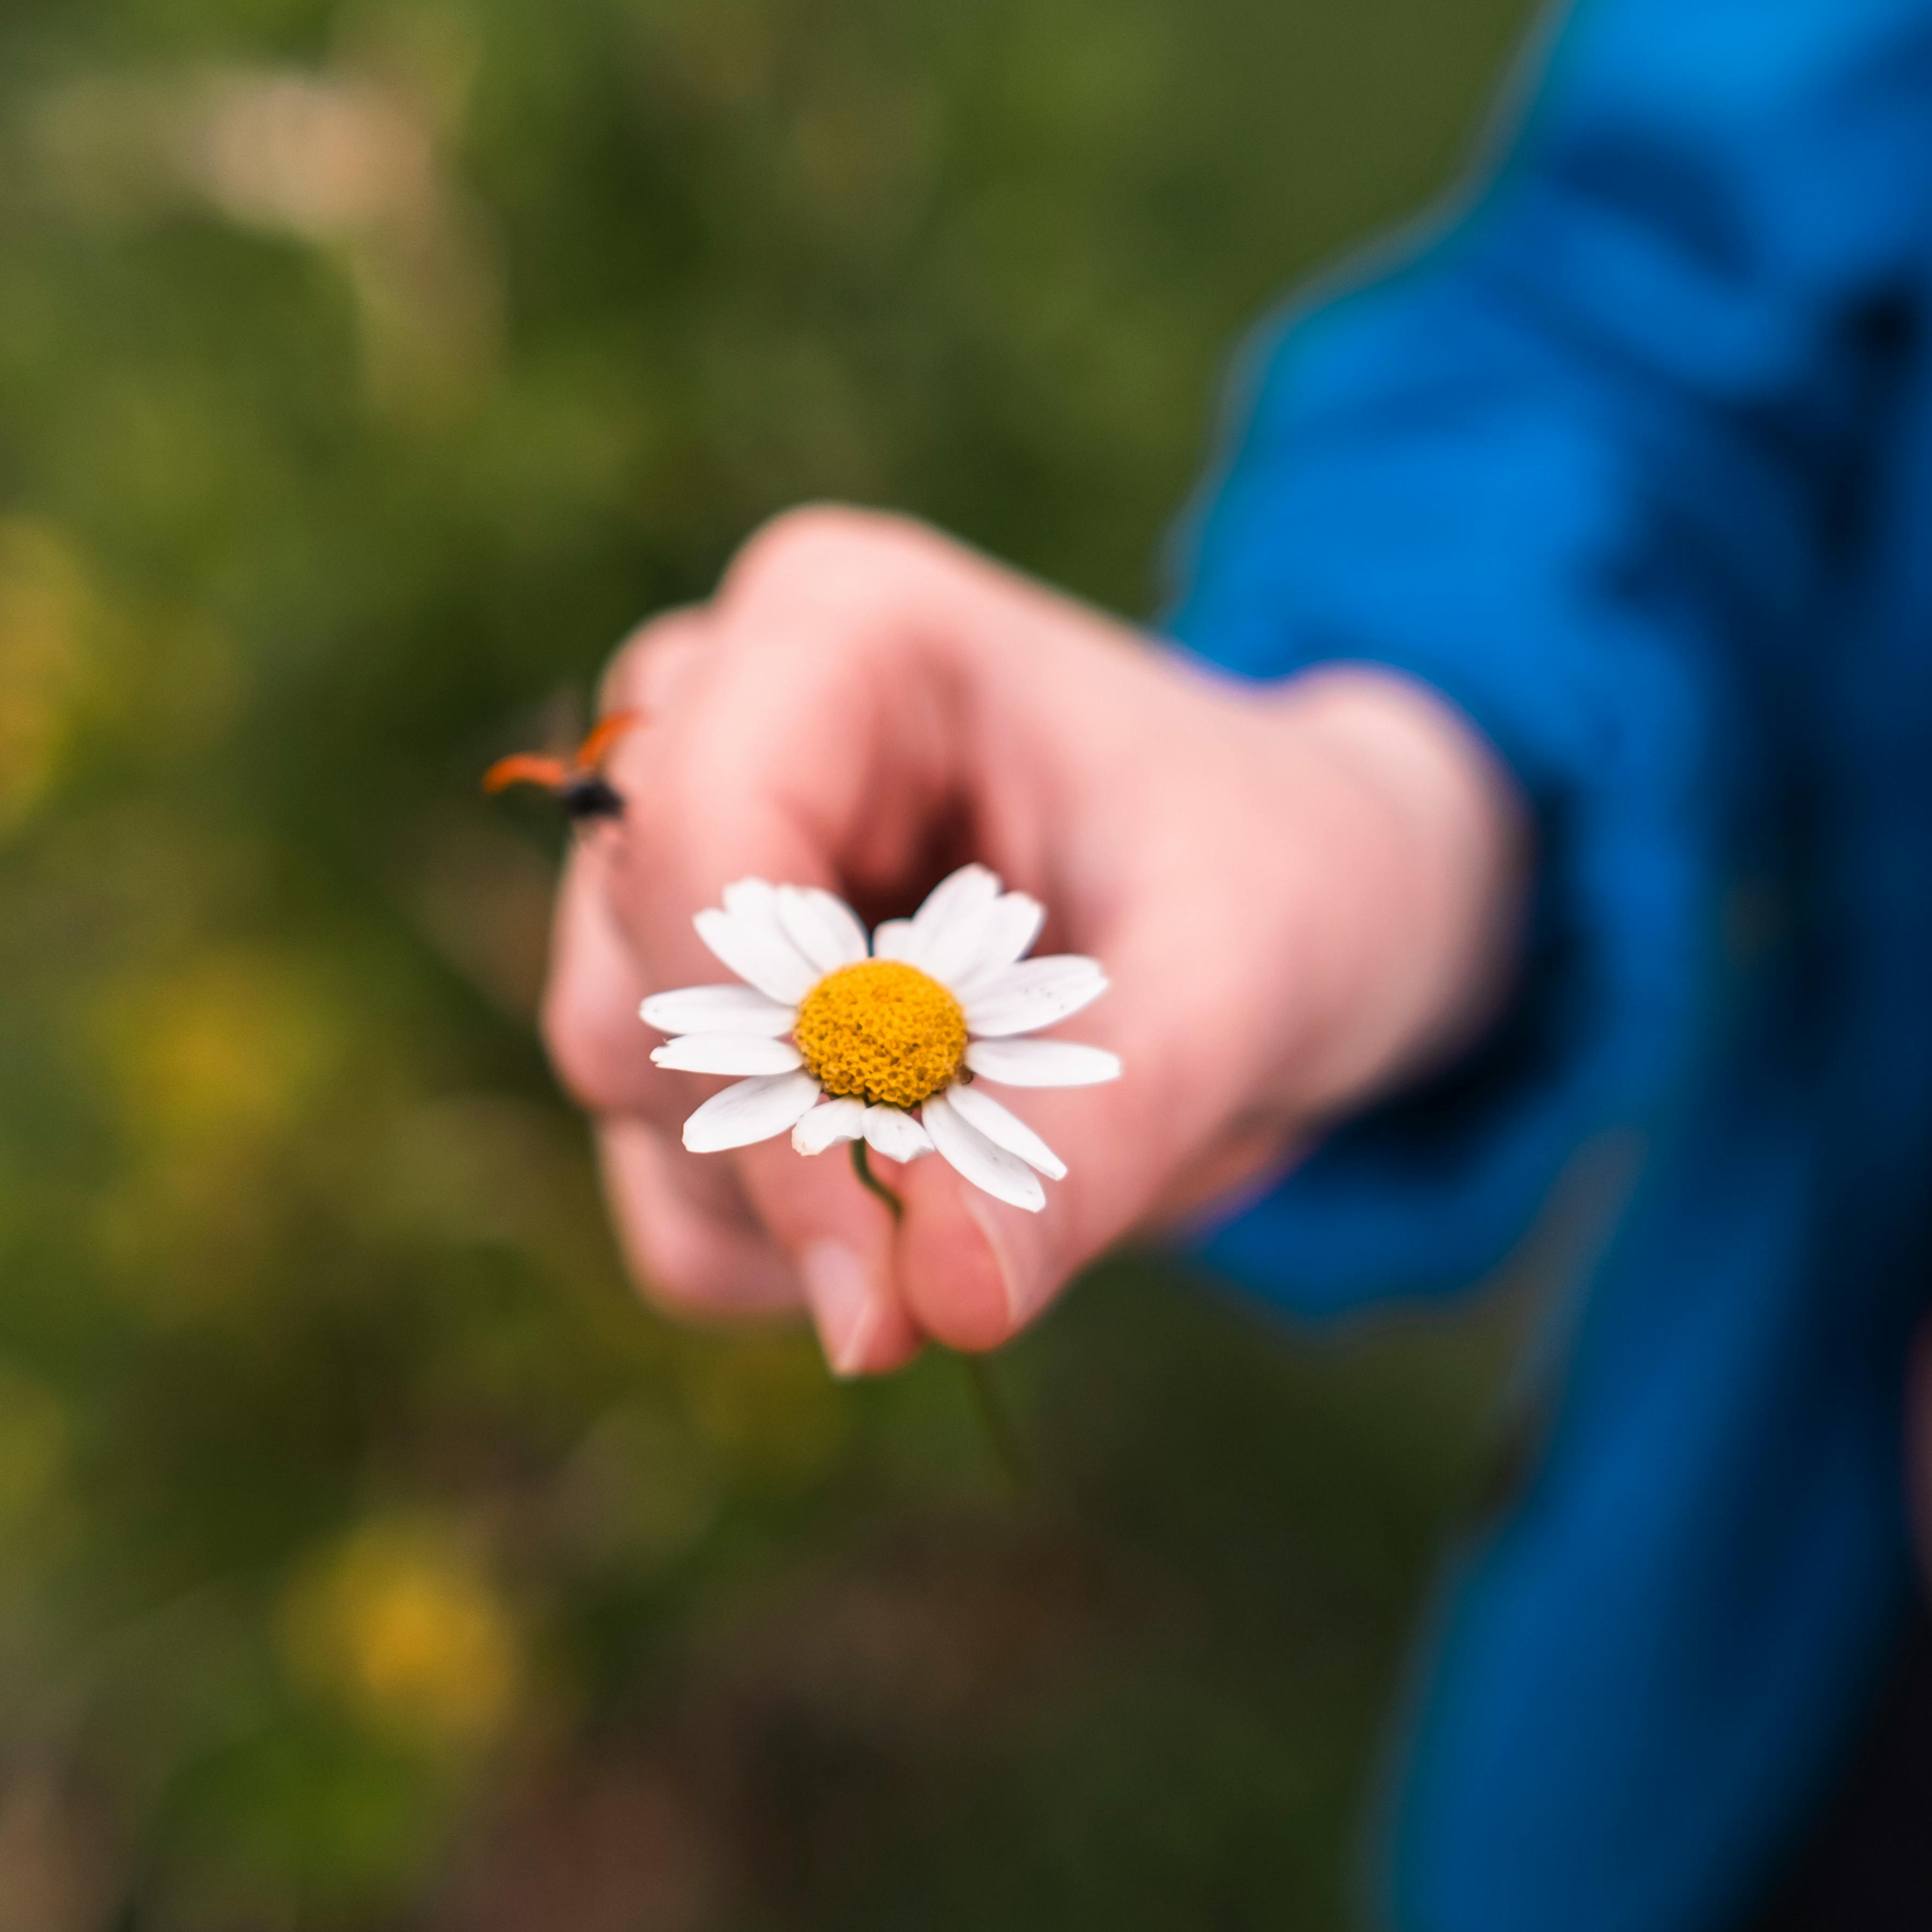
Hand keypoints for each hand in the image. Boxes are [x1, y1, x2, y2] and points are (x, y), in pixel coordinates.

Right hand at [545, 506, 1525, 1371]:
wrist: (1302, 907)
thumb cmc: (1281, 884)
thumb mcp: (1241, 989)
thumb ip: (1093, 1134)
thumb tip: (940, 1301)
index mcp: (840, 630)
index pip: (700, 841)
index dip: (765, 1065)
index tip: (878, 1282)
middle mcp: (715, 719)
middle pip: (639, 985)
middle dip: (807, 1145)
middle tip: (990, 1236)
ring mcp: (676, 865)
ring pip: (629, 1087)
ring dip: (807, 1202)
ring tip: (1014, 1166)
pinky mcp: (682, 1004)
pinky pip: (663, 1189)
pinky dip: (790, 1250)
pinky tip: (937, 1210)